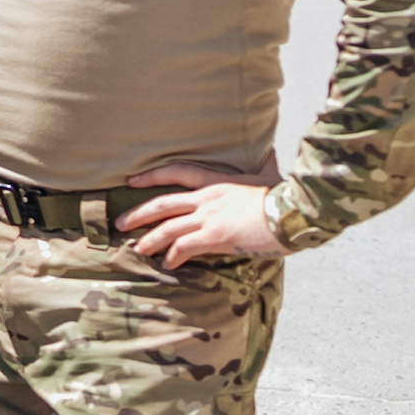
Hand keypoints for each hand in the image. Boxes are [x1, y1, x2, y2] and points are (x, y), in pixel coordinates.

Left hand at [119, 159, 289, 267]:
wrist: (293, 211)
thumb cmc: (284, 195)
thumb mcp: (270, 175)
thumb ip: (266, 163)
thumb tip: (272, 151)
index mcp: (216, 182)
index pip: (176, 172)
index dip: (151, 175)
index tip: (132, 180)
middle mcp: (206, 198)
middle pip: (162, 203)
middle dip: (138, 214)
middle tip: (120, 223)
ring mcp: (209, 217)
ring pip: (168, 228)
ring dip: (150, 239)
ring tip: (137, 249)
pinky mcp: (216, 236)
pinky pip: (185, 247)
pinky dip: (173, 256)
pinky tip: (168, 264)